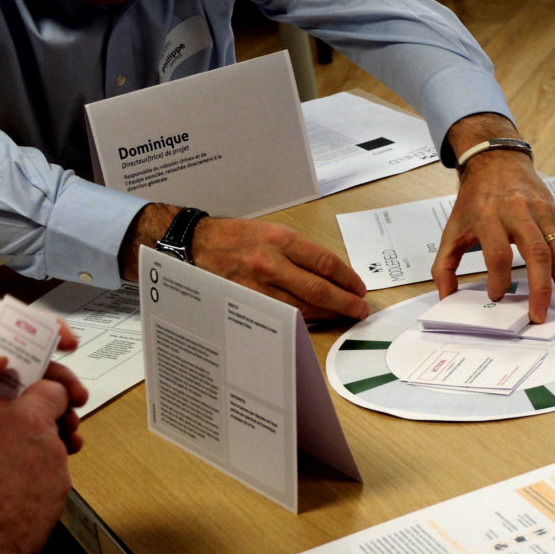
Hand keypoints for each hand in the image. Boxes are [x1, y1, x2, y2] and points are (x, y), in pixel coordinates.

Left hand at [0, 321, 86, 449]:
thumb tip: (0, 361)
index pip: (15, 333)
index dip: (46, 332)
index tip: (68, 342)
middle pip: (35, 370)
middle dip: (62, 381)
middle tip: (77, 396)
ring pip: (35, 403)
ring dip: (60, 411)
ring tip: (71, 427)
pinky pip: (24, 431)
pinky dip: (46, 435)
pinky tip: (59, 444)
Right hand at [122, 204, 367, 319]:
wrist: (195, 244)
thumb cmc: (236, 238)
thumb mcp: (271, 232)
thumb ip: (299, 252)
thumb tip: (330, 273)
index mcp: (280, 239)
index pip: (324, 262)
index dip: (346, 278)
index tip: (359, 288)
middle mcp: (270, 262)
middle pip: (317, 288)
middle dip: (344, 301)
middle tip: (360, 309)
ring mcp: (257, 285)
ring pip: (302, 306)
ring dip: (328, 314)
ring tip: (344, 316)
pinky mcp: (247, 302)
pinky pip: (281, 314)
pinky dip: (302, 320)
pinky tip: (315, 321)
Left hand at [434, 115, 554, 322]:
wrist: (498, 161)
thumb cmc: (475, 199)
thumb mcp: (453, 228)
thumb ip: (444, 265)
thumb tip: (445, 297)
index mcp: (490, 216)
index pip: (498, 252)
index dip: (498, 277)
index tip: (497, 297)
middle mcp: (520, 214)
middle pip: (536, 252)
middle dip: (540, 288)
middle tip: (539, 317)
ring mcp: (543, 215)